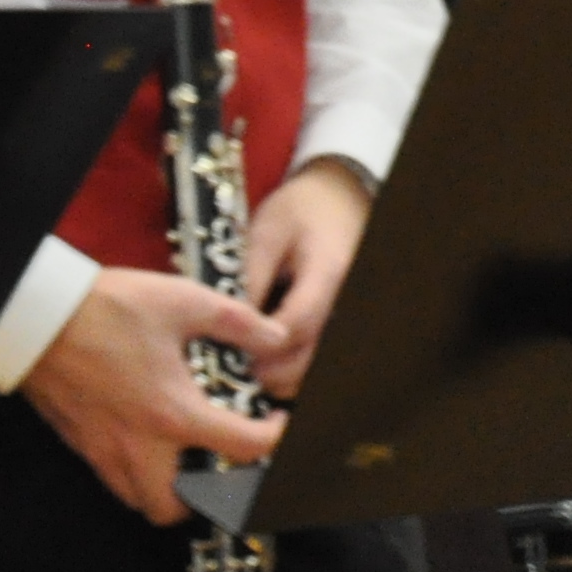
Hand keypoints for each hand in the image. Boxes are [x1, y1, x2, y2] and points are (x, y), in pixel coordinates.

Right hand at [20, 267, 289, 522]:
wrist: (36, 317)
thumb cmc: (108, 309)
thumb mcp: (185, 301)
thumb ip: (238, 323)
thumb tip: (276, 337)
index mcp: (173, 413)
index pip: (241, 449)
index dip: (274, 439)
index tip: (276, 421)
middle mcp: (137, 444)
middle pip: (175, 507)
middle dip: (204, 495)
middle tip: (222, 459)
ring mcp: (102, 450)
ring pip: (139, 500)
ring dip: (167, 490)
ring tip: (186, 455)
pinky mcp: (79, 443)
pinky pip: (113, 479)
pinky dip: (136, 474)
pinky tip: (148, 438)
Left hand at [240, 157, 373, 397]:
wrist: (338, 199)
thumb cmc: (300, 211)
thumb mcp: (267, 232)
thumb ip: (250, 278)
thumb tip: (228, 325)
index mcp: (327, 273)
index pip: (297, 325)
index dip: (261, 346)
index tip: (228, 350)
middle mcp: (344, 301)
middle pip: (310, 357)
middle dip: (268, 371)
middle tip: (229, 368)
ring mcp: (343, 314)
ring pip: (313, 363)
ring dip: (279, 372)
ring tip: (243, 363)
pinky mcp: (337, 321)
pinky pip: (314, 353)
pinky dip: (289, 362)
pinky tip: (262, 356)